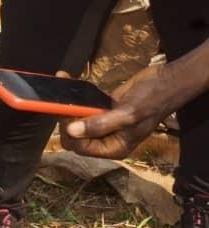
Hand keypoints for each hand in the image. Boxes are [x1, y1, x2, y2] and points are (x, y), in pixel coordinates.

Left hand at [60, 66, 175, 159]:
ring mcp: (103, 123)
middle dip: (66, 121)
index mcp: (113, 147)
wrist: (167, 80)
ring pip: (76, 121)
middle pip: (75, 136)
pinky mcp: (103, 109)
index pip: (81, 147)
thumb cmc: (153, 100)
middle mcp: (106, 138)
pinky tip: (67, 80)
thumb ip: (100, 124)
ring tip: (60, 90)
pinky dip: (75, 96)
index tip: (67, 115)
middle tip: (64, 104)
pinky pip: (84, 106)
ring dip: (67, 107)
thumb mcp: (128, 114)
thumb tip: (73, 131)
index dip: (71, 134)